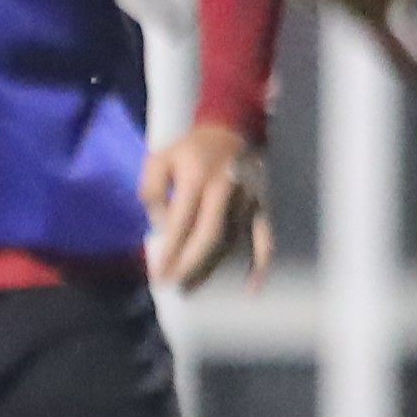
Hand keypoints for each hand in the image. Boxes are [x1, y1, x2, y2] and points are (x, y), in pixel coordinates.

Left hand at [141, 121, 270, 290]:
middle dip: (190, 264)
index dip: (170, 250)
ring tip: (193, 287)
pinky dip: (261, 263)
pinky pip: (265, 237)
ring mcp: (248, 198)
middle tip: (175, 285)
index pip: (181, 221)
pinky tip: (252, 286)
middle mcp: (225, 189)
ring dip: (214, 267)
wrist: (231, 129)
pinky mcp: (264, 204)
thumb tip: (160, 226)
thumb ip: (152, 190)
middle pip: (209, 235)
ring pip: (233, 240)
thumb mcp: (160, 159)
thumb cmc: (190, 149)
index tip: (159, 273)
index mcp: (196, 176)